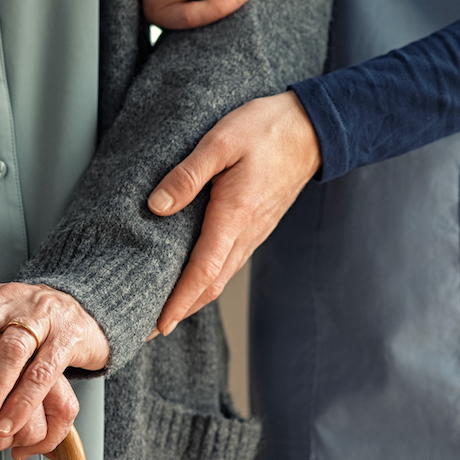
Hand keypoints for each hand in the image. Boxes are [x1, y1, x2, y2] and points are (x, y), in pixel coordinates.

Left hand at [147, 91, 319, 334]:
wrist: (311, 129)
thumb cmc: (266, 130)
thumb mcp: (221, 142)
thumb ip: (187, 175)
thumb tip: (156, 206)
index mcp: (234, 217)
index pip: (203, 272)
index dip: (178, 302)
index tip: (158, 325)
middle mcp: (245, 234)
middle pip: (210, 286)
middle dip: (179, 311)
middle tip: (148, 330)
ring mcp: (253, 234)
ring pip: (220, 278)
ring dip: (193, 300)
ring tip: (163, 312)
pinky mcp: (255, 228)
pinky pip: (228, 264)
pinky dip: (206, 281)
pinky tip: (190, 281)